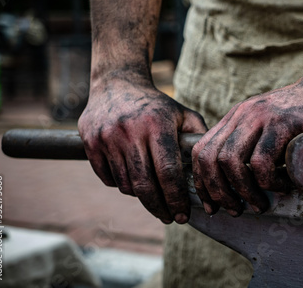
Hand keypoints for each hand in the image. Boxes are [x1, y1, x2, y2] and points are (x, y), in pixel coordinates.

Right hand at [78, 77, 206, 223]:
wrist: (117, 83)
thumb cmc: (156, 105)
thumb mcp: (182, 114)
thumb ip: (199, 137)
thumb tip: (212, 167)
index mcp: (157, 125)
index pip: (168, 173)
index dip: (176, 199)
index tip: (183, 215)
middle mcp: (130, 132)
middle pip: (145, 185)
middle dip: (160, 208)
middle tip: (170, 218)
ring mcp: (107, 138)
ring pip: (126, 184)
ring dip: (142, 197)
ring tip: (154, 198)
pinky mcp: (90, 143)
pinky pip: (108, 178)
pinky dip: (122, 185)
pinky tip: (133, 181)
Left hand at [192, 64, 302, 216]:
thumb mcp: (272, 125)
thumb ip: (256, 142)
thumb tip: (243, 181)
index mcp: (236, 116)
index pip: (202, 150)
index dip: (202, 182)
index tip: (212, 205)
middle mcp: (243, 114)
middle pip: (210, 158)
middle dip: (217, 191)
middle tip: (236, 209)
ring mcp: (262, 116)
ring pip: (231, 161)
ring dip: (243, 191)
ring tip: (260, 204)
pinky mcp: (284, 121)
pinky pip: (262, 161)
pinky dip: (268, 181)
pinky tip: (283, 185)